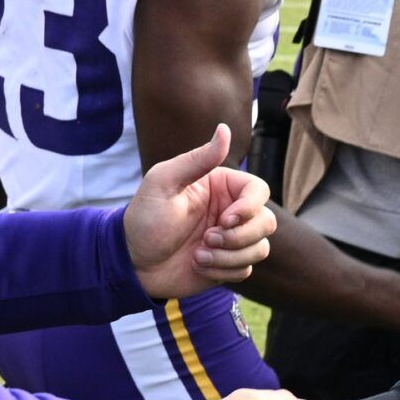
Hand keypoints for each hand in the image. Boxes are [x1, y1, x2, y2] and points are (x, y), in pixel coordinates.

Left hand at [127, 124, 274, 298]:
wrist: (132, 263)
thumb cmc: (144, 219)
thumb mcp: (163, 182)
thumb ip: (197, 158)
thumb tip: (224, 129)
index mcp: (221, 187)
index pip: (259, 191)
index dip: (249, 207)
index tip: (225, 220)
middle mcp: (231, 211)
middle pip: (266, 222)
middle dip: (239, 237)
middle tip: (207, 239)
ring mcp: (231, 239)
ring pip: (260, 248)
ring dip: (229, 256)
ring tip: (198, 255)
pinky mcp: (228, 263)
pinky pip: (246, 270)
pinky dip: (223, 270)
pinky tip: (198, 265)